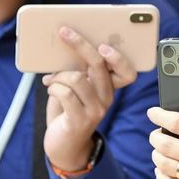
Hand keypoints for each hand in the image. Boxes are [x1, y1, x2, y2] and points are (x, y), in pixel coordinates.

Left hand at [43, 26, 136, 172]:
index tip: (104, 45)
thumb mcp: (77, 88)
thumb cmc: (68, 111)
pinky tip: (50, 89)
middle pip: (99, 65)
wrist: (64, 146)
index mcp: (109, 88)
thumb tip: (65, 45)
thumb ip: (79, 71)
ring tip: (51, 80)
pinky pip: (65, 94)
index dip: (118, 58)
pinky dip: (53, 88)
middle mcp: (106, 98)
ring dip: (59, 75)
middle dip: (80, 45)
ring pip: (77, 78)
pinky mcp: (80, 120)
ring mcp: (95, 110)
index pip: (127, 73)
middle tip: (64, 32)